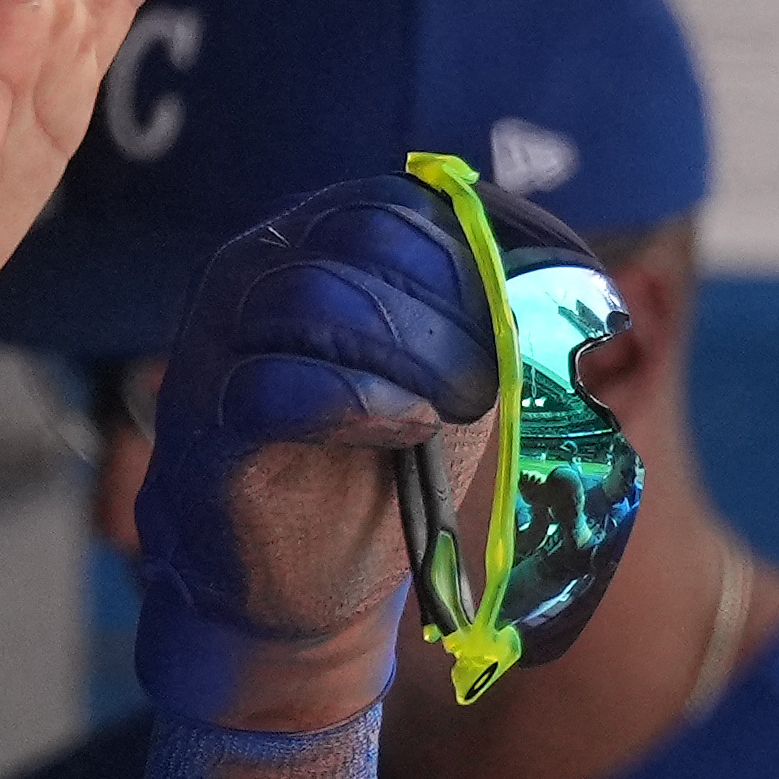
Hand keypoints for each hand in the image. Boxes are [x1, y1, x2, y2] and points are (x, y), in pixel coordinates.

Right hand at [134, 177, 498, 732]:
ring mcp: (217, 337)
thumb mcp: (451, 375)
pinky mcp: (205, 419)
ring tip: (455, 410)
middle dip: (456, 304)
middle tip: (492, 381)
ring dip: (414, 351)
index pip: (400, 202)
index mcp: (316, 240)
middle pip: (367, 235)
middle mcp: (257, 267)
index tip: (540, 310)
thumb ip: (489, 319)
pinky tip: (407, 429)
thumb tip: (573, 277)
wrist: (300, 576)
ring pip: (316, 296)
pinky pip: (277, 385)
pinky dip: (359, 402)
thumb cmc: (378, 462)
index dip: (483, 248)